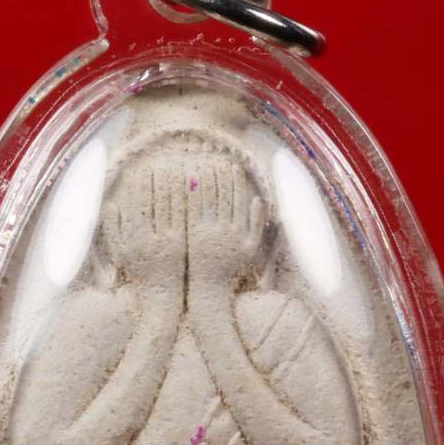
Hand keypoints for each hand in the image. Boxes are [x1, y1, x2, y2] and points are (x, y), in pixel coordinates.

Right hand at [103, 157, 185, 287]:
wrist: (162, 293)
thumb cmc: (140, 270)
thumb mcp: (121, 250)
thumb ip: (114, 228)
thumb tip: (108, 203)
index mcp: (133, 238)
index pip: (136, 202)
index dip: (139, 183)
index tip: (142, 167)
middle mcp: (150, 239)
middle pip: (154, 200)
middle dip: (157, 179)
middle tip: (161, 162)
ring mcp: (168, 241)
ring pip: (171, 205)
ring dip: (175, 185)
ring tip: (176, 168)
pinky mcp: (184, 242)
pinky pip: (185, 215)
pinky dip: (185, 199)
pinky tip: (189, 188)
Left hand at [187, 157, 265, 287]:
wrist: (208, 286)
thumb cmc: (230, 267)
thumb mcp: (249, 248)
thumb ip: (256, 224)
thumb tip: (258, 199)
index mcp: (239, 230)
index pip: (237, 198)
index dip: (235, 180)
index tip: (232, 165)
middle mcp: (224, 230)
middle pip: (221, 195)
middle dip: (219, 174)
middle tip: (215, 158)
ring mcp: (206, 232)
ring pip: (205, 199)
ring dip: (203, 179)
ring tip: (200, 163)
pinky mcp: (191, 235)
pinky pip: (190, 209)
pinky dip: (188, 194)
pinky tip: (185, 182)